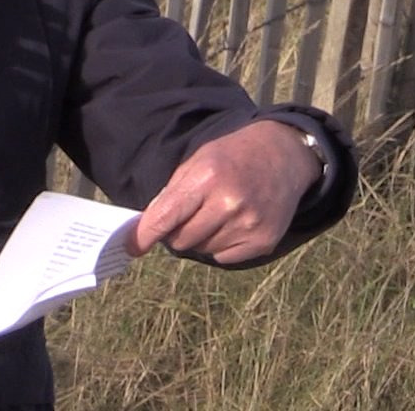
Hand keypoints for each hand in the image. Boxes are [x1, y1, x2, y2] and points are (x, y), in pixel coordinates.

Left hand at [127, 120, 322, 264]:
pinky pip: (224, 258)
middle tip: (186, 216)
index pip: (166, 216)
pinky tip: (231, 223)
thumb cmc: (231, 157)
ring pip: (201, 249)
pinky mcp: (264, 241)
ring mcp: (249, 224)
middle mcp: (229, 203)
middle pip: (181, 239)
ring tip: (214, 214)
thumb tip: (146, 226)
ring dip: (199, 238)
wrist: (283, 156)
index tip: (131, 246)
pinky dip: (220, 245)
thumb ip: (172, 193)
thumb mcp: (197, 161)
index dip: (145, 234)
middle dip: (174, 232)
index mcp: (207, 178)